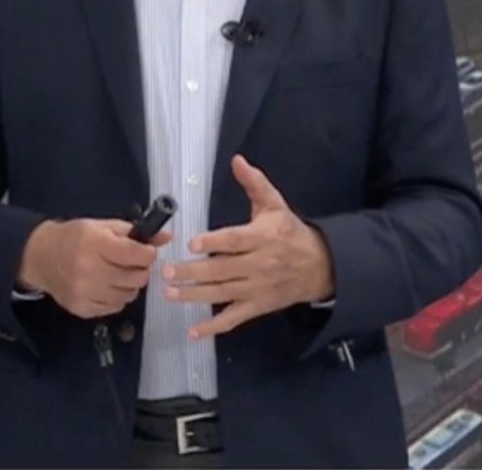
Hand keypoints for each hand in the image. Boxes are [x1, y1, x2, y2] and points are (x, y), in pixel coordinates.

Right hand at [18, 218, 170, 318]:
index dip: (147, 253)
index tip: (144, 251)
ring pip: (129, 295)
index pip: (138, 254)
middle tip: (130, 263)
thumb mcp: (100, 226)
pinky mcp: (82, 308)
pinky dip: (116, 298)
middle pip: (137, 277)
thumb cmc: (73, 238)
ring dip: (128, 285)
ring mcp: (85, 292)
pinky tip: (105, 286)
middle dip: (139, 269)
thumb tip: (166, 237)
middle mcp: (89, 269)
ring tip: (115, 275)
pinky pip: (115, 307)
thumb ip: (133, 232)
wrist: (40, 257)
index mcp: (95, 244)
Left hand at [167, 155, 333, 337]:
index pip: (236, 240)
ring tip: (169, 293)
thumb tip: (237, 160)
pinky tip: (192, 331)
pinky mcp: (259, 306)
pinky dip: (214, 327)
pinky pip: (235, 318)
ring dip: (195, 296)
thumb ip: (254, 184)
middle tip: (167, 271)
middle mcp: (260, 265)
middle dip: (194, 272)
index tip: (194, 243)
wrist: (323, 266)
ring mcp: (258, 289)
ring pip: (224, 293)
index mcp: (263, 238)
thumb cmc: (290, 232)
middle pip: (223, 269)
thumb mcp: (275, 205)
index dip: (215, 242)